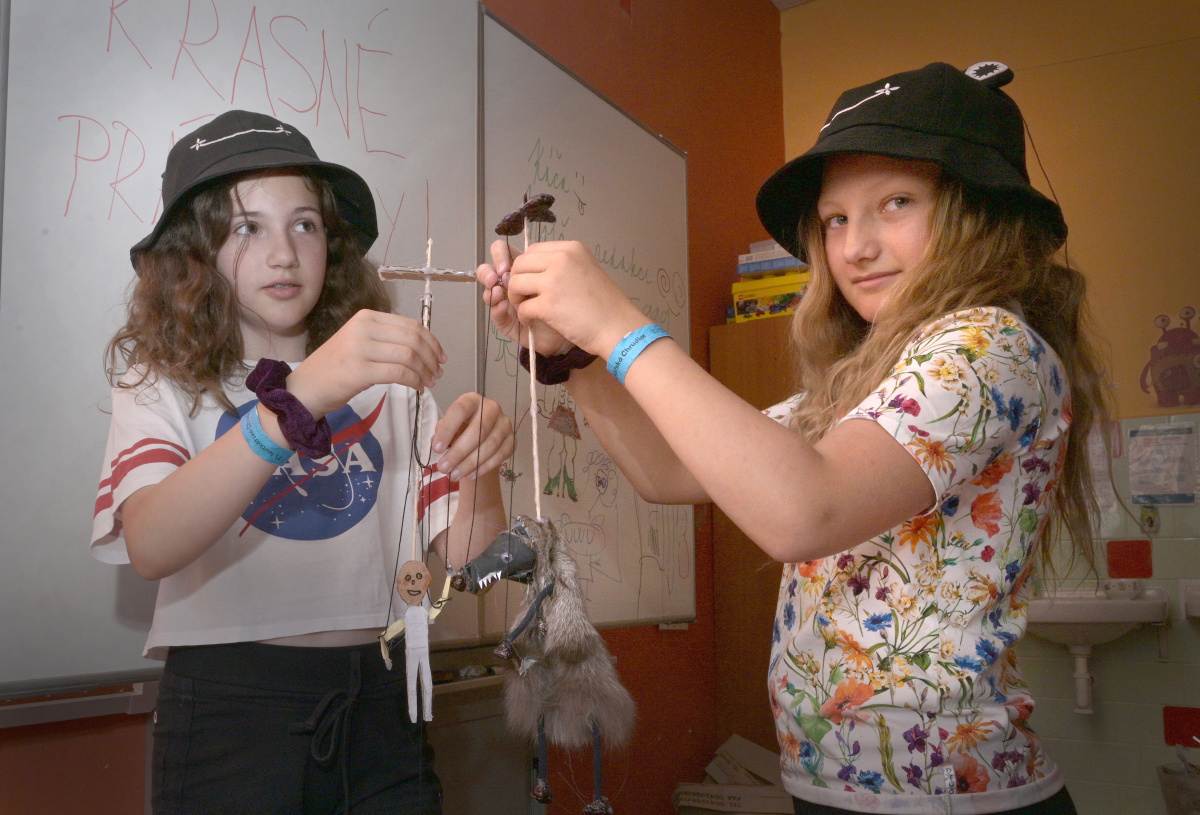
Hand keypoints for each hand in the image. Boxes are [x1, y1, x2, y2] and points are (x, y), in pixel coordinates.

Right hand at [287, 309, 444, 418]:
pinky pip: (399, 373)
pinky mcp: (359, 370)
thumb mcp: (360, 343)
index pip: (410, 325)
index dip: (432, 341)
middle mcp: (364, 328)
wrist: (303, 389)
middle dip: (431, 357)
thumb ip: (386, 340)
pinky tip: (417, 388)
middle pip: (413, 339)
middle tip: (438, 373)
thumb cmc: (334, 369)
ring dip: (425, 371)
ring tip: (429, 383)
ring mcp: (360, 348)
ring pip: (409, 356)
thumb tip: (424, 346)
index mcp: (366, 318)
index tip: (441, 357)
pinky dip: (414, 381)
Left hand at [432, 393, 514, 480]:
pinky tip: (470, 475)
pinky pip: (500, 456)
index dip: (448, 429)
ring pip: (490, 445)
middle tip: (443, 467)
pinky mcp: (512, 440)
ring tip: (454, 475)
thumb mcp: (448, 426)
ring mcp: (505, 424)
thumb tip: (438, 444)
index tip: (436, 449)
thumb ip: (442, 432)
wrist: (479, 437)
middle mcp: (492, 408)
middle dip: (459, 452)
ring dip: (470, 463)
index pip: (460, 410)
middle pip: (479, 430)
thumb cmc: (460, 429)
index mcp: (472, 400)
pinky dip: (484, 467)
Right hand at [477, 239, 570, 354]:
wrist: (583, 330)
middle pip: (490, 270)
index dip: (501, 254)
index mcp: (525, 269)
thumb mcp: (561, 275)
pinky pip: (497, 314)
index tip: (508, 263)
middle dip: (489, 271)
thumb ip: (542, 263)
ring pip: (489, 291)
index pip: (504, 253)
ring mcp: (509, 303)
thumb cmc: (575, 300)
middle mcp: (514, 284)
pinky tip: (502, 306)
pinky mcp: (510, 323)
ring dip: (489, 289)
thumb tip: (524, 254)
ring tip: (496, 291)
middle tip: (496, 277)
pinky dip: (497, 309)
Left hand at [507, 241, 644, 357]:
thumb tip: (535, 271)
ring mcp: (553, 281)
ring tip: (528, 309)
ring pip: (515, 283)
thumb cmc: (606, 305)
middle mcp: (560, 259)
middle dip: (516, 281)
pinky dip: (524, 316)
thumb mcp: (587, 271)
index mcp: (571, 249)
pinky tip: (534, 321)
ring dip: (516, 298)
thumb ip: (563, 266)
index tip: (531, 283)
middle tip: (525, 297)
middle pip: (520, 264)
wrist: (619, 328)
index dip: (526, 268)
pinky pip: (522, 307)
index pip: (533, 250)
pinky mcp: (548, 304)